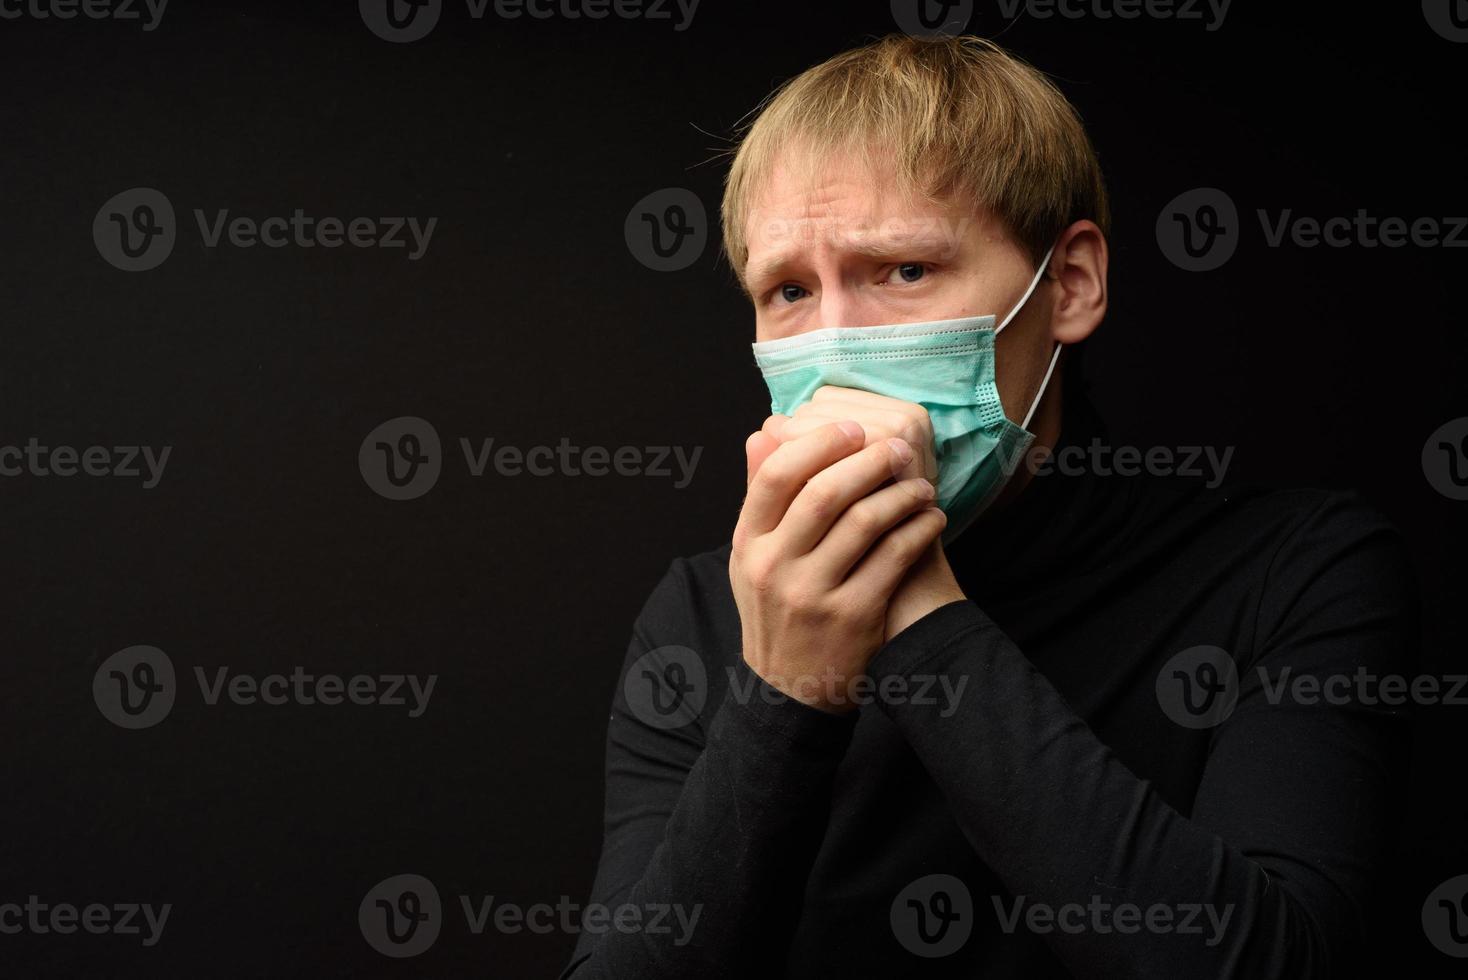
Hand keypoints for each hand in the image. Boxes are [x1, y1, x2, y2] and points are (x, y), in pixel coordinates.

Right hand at [730, 420, 945, 711]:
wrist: (790, 690)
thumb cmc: (776, 611)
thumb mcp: (751, 557)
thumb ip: (760, 497)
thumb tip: (764, 433)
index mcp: (748, 544)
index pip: (777, 475)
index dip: (819, 442)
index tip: (853, 429)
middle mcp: (774, 568)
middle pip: (824, 492)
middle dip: (869, 461)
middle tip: (898, 448)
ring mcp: (813, 595)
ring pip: (864, 522)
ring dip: (902, 494)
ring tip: (922, 486)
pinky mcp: (853, 617)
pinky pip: (894, 557)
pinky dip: (919, 530)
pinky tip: (931, 519)